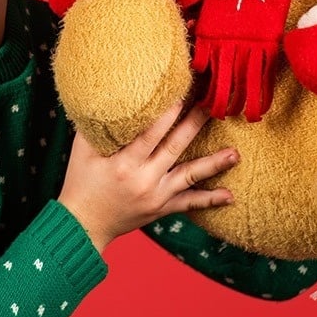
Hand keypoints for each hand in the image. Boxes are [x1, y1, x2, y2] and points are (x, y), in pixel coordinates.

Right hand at [57, 102, 237, 252]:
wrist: (83, 225)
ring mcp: (156, 196)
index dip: (168, 113)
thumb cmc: (80, 181)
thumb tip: (109, 94)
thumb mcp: (82, 151)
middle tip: (214, 106)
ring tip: (235, 154)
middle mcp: (143, 180)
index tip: (183, 92)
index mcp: (123, 163)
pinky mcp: (161, 208)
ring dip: (213, 164)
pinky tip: (229, 196)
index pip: (150, 133)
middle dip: (195, 124)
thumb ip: (96, 125)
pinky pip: (188, 204)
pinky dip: (209, 200)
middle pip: (175, 147)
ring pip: (189, 176)